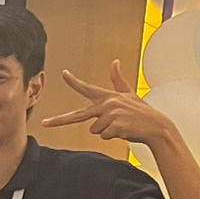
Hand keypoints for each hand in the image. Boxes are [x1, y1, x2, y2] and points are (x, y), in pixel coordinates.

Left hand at [43, 61, 180, 148]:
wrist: (156, 126)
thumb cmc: (141, 111)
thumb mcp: (129, 93)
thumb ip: (117, 80)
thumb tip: (114, 62)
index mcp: (108, 96)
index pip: (87, 88)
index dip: (74, 81)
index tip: (63, 73)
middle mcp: (107, 104)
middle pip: (77, 115)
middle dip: (58, 121)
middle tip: (44, 123)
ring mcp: (110, 115)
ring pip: (95, 130)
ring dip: (106, 130)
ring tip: (121, 125)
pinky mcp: (115, 127)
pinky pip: (104, 136)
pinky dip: (113, 136)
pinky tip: (124, 130)